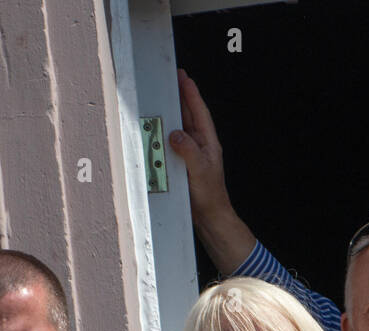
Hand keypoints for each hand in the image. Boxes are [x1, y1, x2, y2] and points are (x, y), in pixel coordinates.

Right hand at [169, 70, 231, 222]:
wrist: (210, 216)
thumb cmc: (209, 196)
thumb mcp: (199, 170)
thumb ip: (188, 151)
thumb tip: (175, 134)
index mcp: (208, 143)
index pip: (199, 112)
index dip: (191, 93)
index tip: (183, 77)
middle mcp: (201, 145)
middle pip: (190, 114)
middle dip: (182, 96)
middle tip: (173, 79)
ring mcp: (192, 153)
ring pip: (181, 127)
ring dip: (173, 112)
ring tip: (164, 96)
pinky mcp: (184, 163)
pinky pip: (173, 142)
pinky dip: (166, 132)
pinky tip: (159, 127)